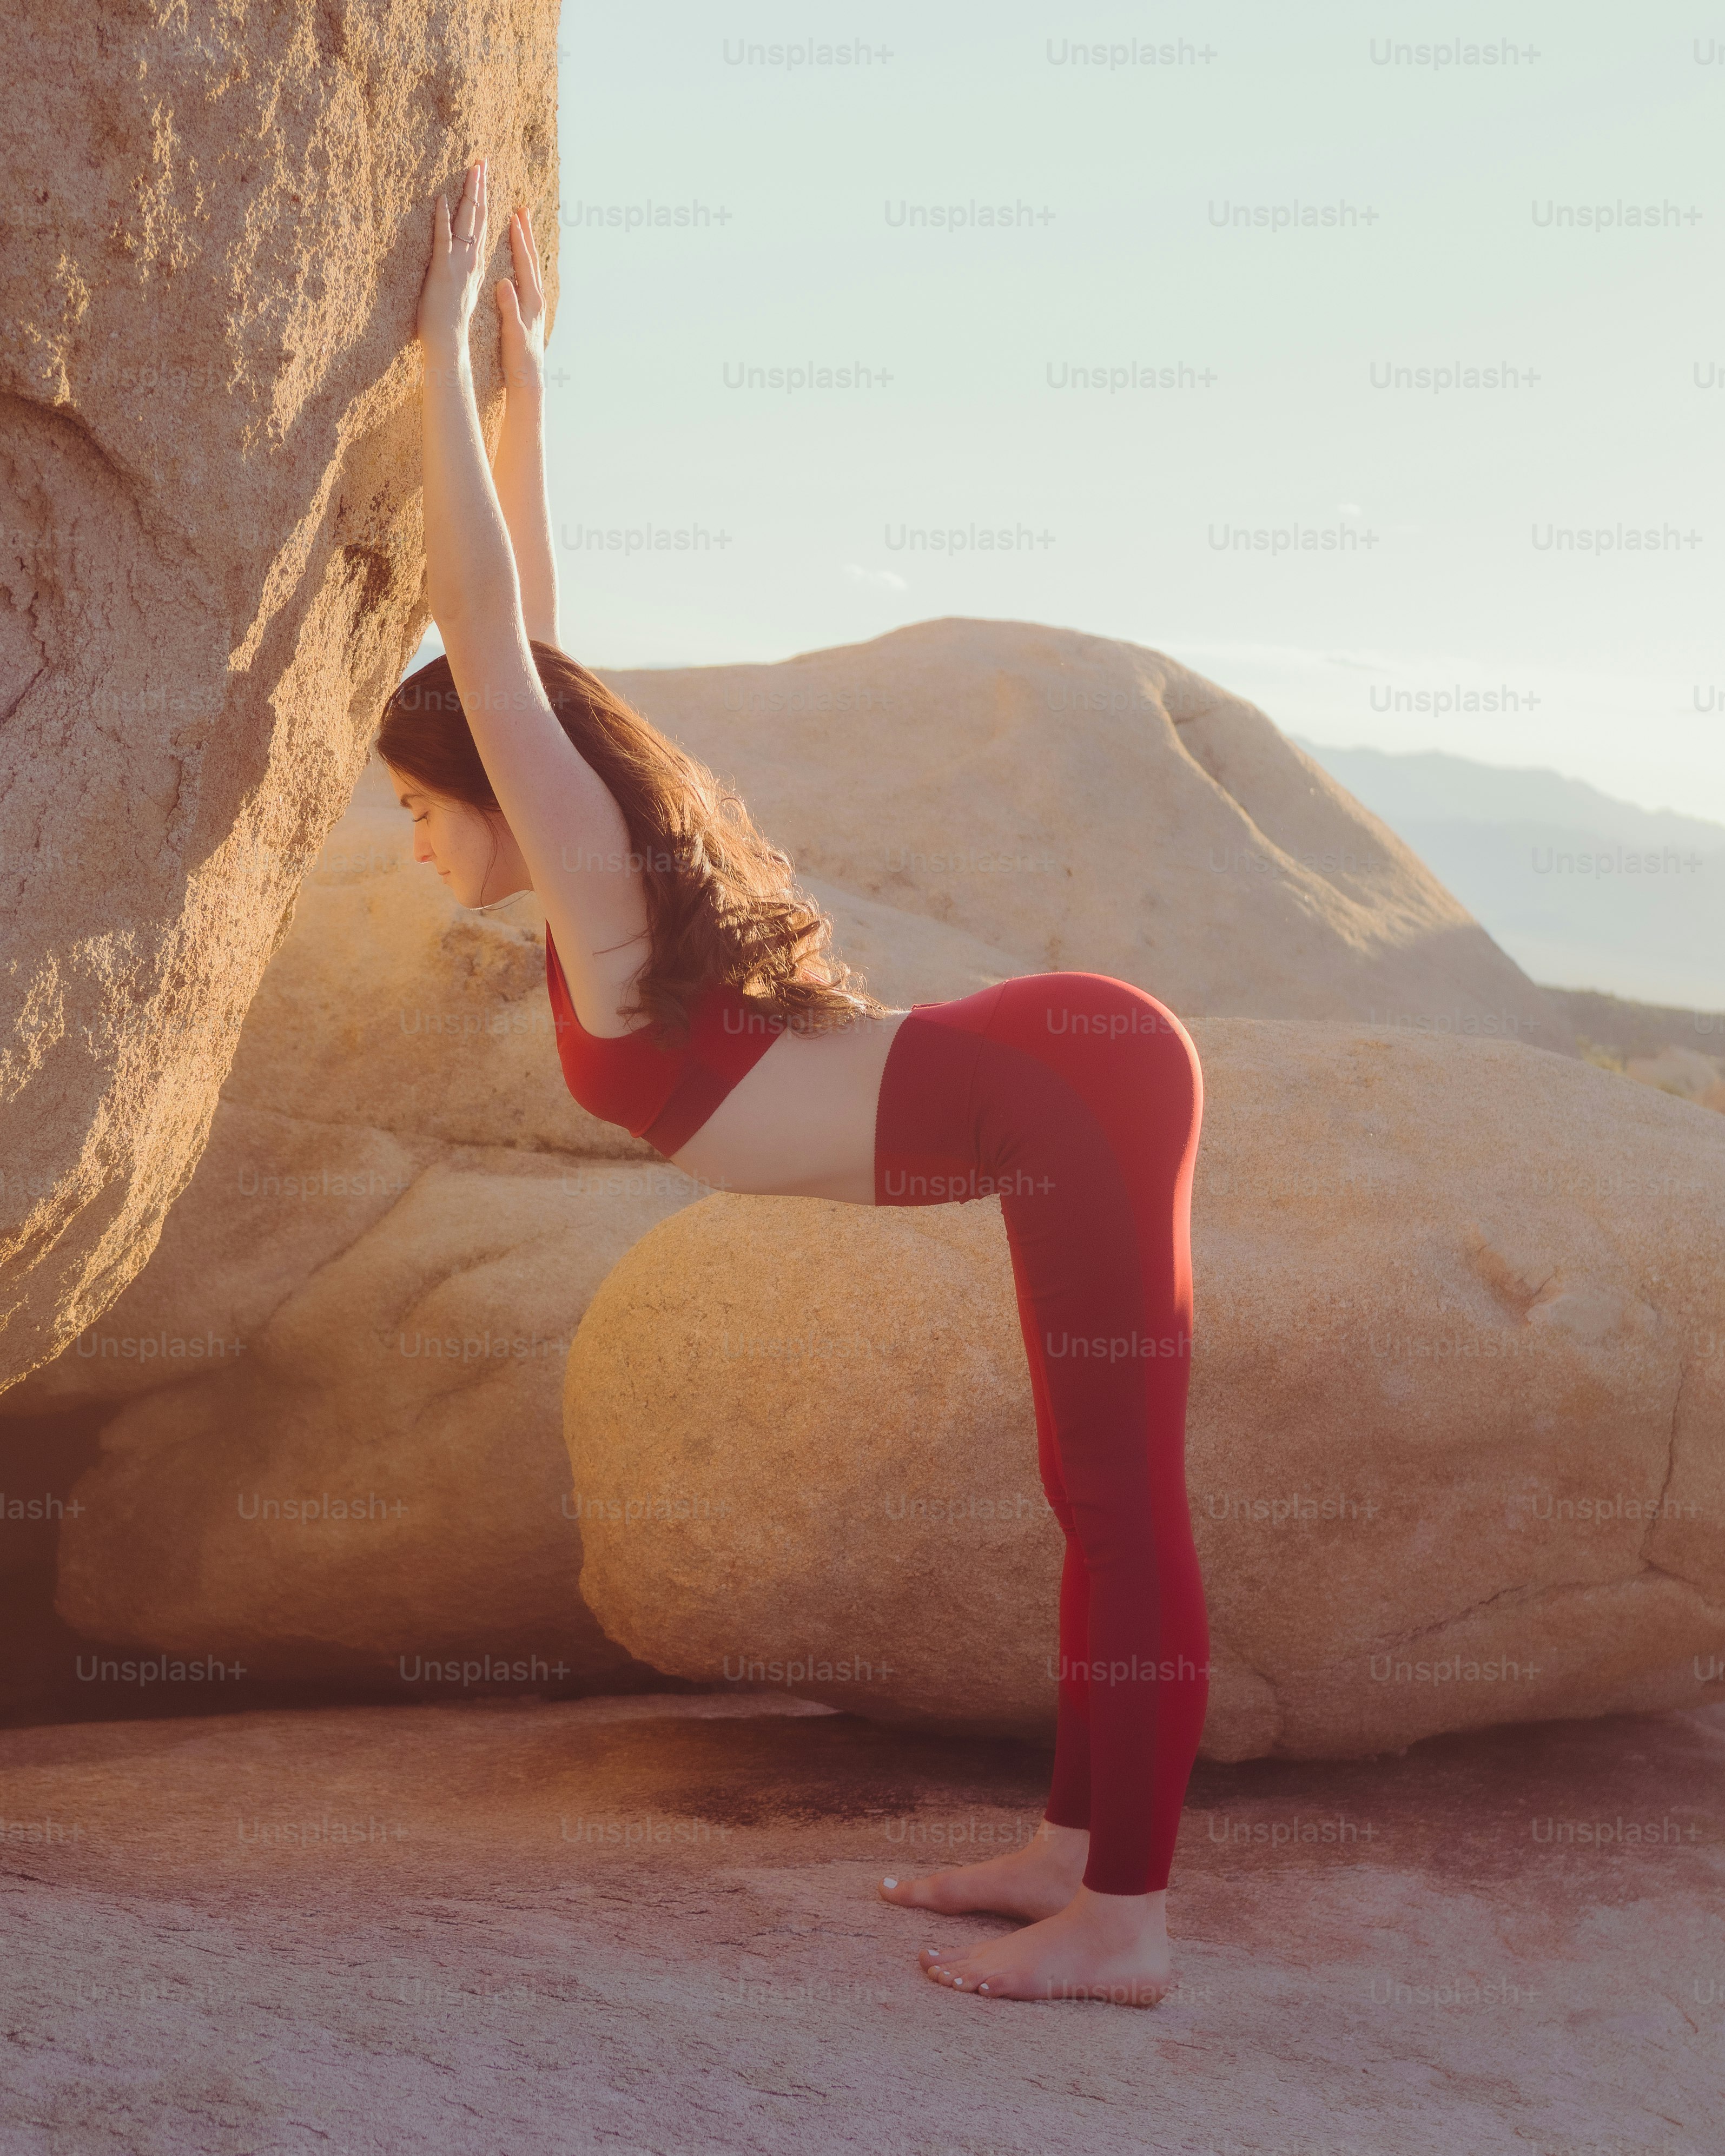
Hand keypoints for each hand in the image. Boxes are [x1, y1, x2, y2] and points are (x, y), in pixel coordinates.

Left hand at [417, 159, 488, 359]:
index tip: (484, 180)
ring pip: (468, 221)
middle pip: (480, 217)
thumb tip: (459, 263)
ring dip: (470, 193)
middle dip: (481, 187)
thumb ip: (461, 275)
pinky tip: (441, 199)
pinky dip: (442, 218)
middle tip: (482, 162)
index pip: (483, 227)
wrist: (449, 343)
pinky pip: (443, 238)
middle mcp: (472, 260)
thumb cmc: (450, 325)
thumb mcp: (460, 294)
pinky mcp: (443, 269)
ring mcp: (459, 263)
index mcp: (476, 265)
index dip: (484, 201)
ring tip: (473, 168)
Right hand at [496, 205, 547, 393]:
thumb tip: (504, 282)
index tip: (514, 217)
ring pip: (531, 268)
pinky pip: (527, 279)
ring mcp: (535, 305)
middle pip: (531, 260)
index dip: (519, 240)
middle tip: (522, 211)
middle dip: (526, 235)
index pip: (525, 263)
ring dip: (525, 247)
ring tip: (521, 229)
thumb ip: (508, 307)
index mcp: (532, 301)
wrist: (530, 379)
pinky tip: (519, 261)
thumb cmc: (519, 358)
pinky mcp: (531, 312)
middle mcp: (537, 299)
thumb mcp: (511, 332)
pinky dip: (523, 264)